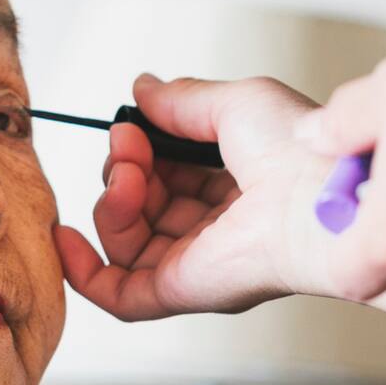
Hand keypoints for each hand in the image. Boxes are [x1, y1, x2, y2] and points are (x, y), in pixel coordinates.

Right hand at [53, 75, 331, 320]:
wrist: (317, 196)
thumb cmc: (298, 149)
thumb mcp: (235, 102)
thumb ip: (182, 100)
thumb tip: (142, 90)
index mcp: (234, 186)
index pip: (165, 174)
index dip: (140, 149)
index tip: (133, 125)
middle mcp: (214, 228)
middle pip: (140, 205)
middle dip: (122, 168)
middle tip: (128, 143)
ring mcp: (195, 261)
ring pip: (124, 240)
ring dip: (108, 201)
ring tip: (126, 174)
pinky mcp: (180, 290)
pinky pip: (117, 294)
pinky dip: (83, 271)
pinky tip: (68, 235)